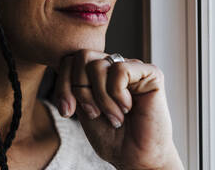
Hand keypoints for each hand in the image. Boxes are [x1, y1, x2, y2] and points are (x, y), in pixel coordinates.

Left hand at [54, 49, 182, 169]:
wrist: (136, 158)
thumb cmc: (112, 136)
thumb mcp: (82, 108)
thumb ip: (75, 83)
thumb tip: (64, 61)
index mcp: (98, 72)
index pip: (70, 59)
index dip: (63, 84)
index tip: (67, 111)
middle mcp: (115, 65)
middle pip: (82, 56)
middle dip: (80, 89)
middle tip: (93, 113)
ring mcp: (132, 67)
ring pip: (98, 65)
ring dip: (101, 98)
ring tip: (114, 116)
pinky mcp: (151, 73)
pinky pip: (120, 70)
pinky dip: (117, 94)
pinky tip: (127, 108)